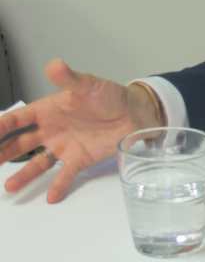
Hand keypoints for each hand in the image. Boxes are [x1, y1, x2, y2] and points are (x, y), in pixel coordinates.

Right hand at [0, 59, 163, 202]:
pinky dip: (58, 185)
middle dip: (3, 153)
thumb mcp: (88, 85)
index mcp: (49, 110)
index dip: (1, 126)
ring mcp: (64, 146)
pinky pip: (66, 174)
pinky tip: (50, 196)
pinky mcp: (80, 158)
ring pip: (38, 163)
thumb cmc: (109, 95)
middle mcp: (52, 130)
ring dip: (24, 174)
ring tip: (10, 187)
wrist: (134, 111)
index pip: (18, 119)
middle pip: (21, 144)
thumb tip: (53, 65)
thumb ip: (69, 79)